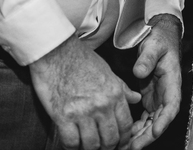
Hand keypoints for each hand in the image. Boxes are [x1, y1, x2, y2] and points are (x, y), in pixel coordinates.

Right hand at [29, 34, 140, 149]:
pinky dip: (71, 147)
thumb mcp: (107, 71)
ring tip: (86, 146)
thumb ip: (122, 88)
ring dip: (89, 149)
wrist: (56, 52)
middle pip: (110, 139)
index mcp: (115, 94)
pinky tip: (71, 144)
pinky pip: (70, 142)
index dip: (123, 140)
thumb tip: (137, 98)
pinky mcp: (63, 116)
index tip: (118, 144)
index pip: (125, 126)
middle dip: (108, 148)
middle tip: (102, 148)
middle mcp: (102, 105)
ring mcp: (82, 112)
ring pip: (92, 144)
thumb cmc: (81, 59)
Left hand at [125, 14, 182, 148]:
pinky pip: (144, 119)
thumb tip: (139, 72)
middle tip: (133, 147)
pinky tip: (124, 136)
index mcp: (172, 83)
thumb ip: (147, 58)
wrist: (159, 39)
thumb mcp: (153, 46)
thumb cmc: (159, 41)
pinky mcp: (150, 100)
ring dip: (141, 136)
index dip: (163, 121)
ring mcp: (158, 99)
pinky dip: (136, 129)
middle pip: (160, 121)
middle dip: (148, 136)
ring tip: (125, 146)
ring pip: (152, 123)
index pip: (171, 106)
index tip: (154, 131)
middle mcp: (167, 95)